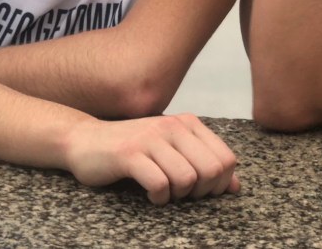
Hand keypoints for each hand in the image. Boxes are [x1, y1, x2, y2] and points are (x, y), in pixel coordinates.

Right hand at [66, 113, 238, 204]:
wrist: (85, 140)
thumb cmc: (133, 150)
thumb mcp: (172, 151)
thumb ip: (204, 163)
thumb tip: (236, 187)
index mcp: (188, 123)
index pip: (226, 158)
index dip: (221, 184)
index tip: (202, 192)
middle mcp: (173, 126)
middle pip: (212, 170)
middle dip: (201, 192)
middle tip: (182, 195)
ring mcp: (151, 137)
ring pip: (187, 178)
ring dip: (178, 196)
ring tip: (164, 192)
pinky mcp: (130, 153)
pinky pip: (159, 184)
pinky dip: (158, 198)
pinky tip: (150, 195)